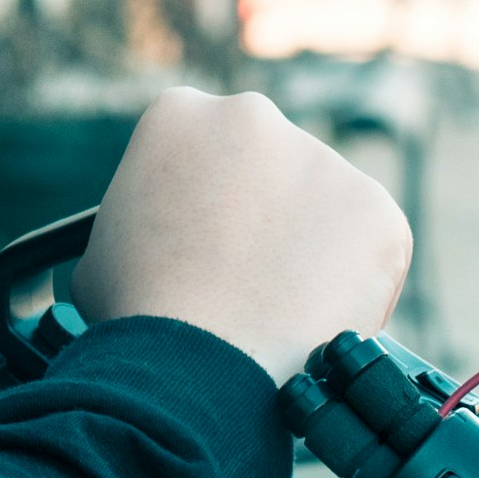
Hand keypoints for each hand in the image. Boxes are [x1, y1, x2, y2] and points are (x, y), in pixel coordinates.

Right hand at [70, 87, 409, 384]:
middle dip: (264, 218)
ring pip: (323, 209)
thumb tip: (153, 251)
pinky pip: (370, 250)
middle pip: (268, 170)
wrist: (199, 362)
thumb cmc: (138, 316)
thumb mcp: (102, 250)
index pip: (202, 154)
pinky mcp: (376, 210)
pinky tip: (317, 321)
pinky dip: (354, 286)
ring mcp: (322, 160)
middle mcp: (254, 118)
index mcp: (179, 115)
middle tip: (249, 281)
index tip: (208, 248)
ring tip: (280, 314)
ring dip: (310, 251)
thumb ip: (138, 227)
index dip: (205, 207)